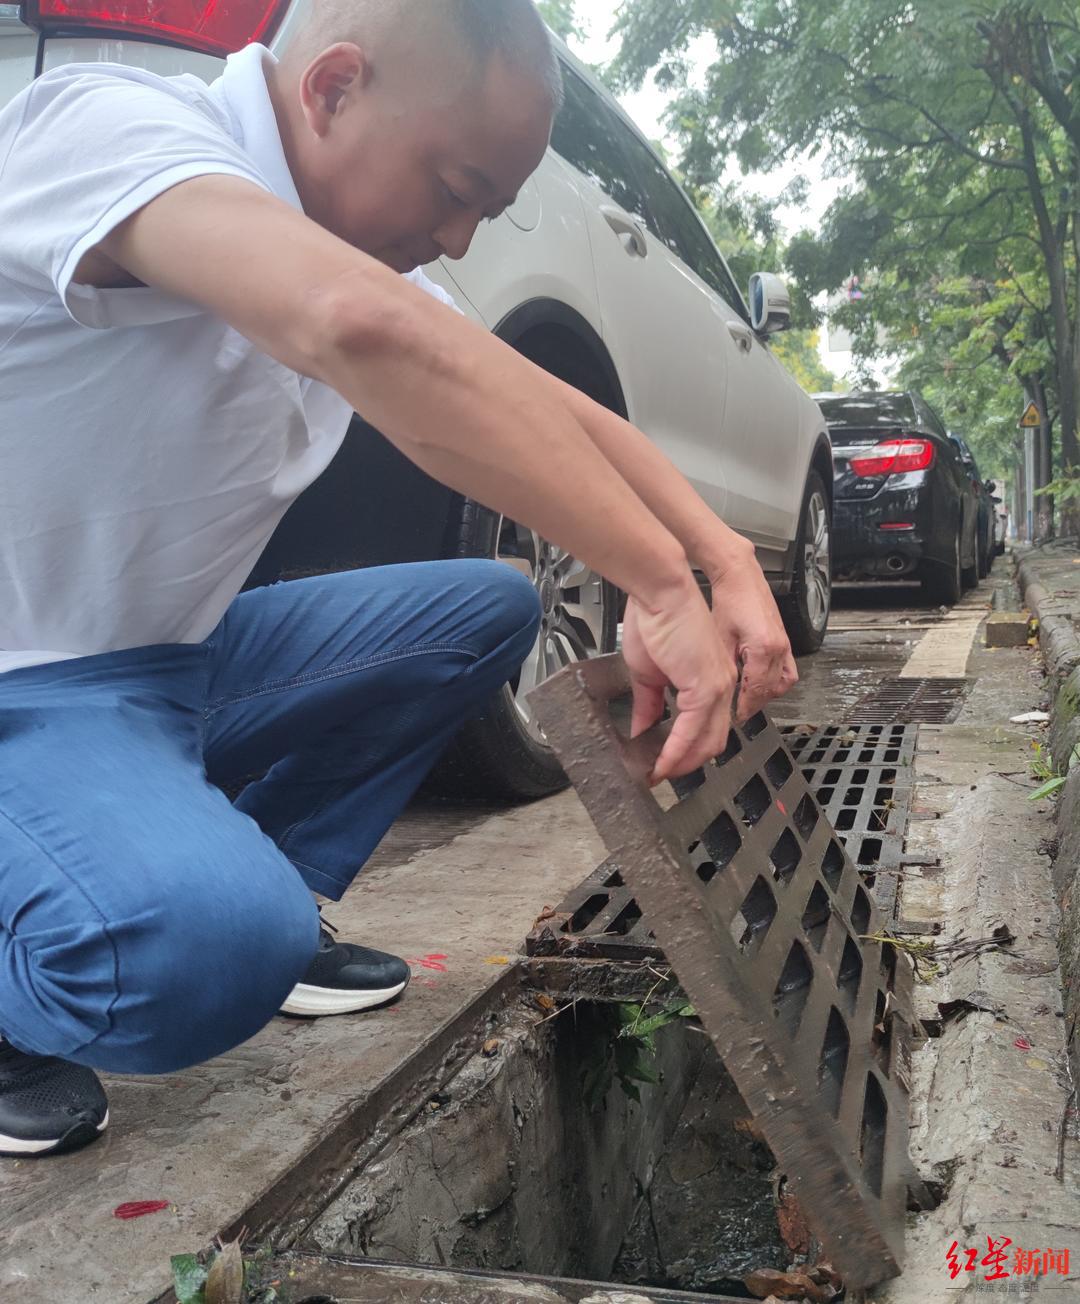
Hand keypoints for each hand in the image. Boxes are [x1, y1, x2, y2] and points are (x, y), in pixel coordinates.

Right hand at [621, 577, 737, 784]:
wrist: (660, 593)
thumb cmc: (657, 619)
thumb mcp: (648, 671)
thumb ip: (649, 703)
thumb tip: (641, 726)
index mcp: (710, 678)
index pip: (705, 726)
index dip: (685, 748)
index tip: (663, 761)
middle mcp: (721, 685)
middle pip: (711, 740)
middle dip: (686, 762)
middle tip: (662, 772)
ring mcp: (717, 689)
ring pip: (707, 742)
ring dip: (683, 762)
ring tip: (659, 772)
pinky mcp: (705, 689)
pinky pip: (692, 733)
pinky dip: (675, 752)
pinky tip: (661, 762)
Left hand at [707, 542, 797, 720]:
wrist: (741, 578)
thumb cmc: (729, 601)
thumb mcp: (720, 639)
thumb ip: (725, 667)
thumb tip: (722, 691)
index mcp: (763, 648)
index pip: (756, 691)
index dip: (744, 707)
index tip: (735, 716)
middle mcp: (779, 648)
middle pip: (771, 690)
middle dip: (755, 703)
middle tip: (738, 711)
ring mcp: (785, 644)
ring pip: (783, 683)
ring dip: (767, 694)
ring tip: (749, 698)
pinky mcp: (784, 640)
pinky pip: (787, 670)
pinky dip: (776, 681)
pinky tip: (761, 682)